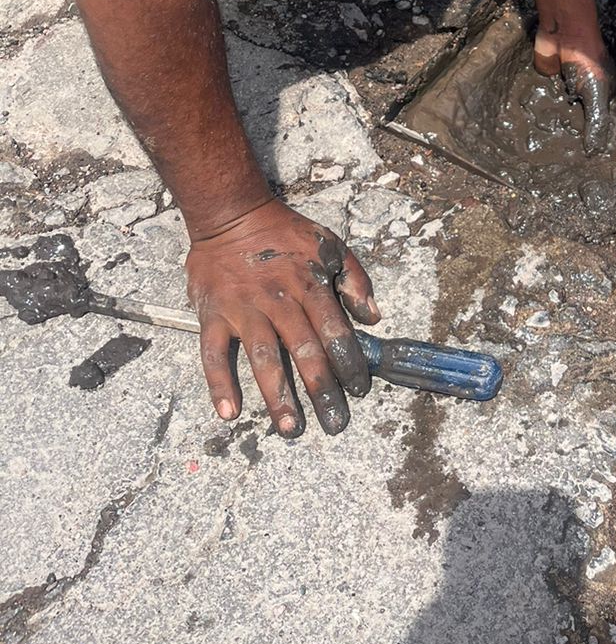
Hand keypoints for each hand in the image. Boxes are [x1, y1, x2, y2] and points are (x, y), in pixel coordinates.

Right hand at [186, 199, 379, 437]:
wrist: (232, 215)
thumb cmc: (285, 232)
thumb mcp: (330, 245)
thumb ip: (355, 280)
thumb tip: (374, 317)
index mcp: (310, 285)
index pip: (336, 330)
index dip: (350, 362)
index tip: (361, 390)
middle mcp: (279, 301)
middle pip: (304, 351)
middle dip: (322, 390)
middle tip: (334, 423)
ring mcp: (244, 310)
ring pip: (263, 358)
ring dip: (277, 396)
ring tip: (290, 428)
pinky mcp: (213, 315)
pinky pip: (213, 354)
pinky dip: (219, 384)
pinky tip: (229, 413)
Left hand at [533, 25, 614, 153]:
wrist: (563, 32)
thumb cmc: (587, 61)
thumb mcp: (596, 94)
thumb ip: (596, 123)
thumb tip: (595, 153)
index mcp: (604, 95)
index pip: (602, 124)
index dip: (596, 141)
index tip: (588, 164)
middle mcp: (586, 94)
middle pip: (581, 121)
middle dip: (574, 138)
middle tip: (564, 164)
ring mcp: (567, 90)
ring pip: (561, 115)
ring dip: (555, 128)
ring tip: (547, 156)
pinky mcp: (548, 85)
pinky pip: (543, 103)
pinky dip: (539, 114)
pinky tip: (532, 133)